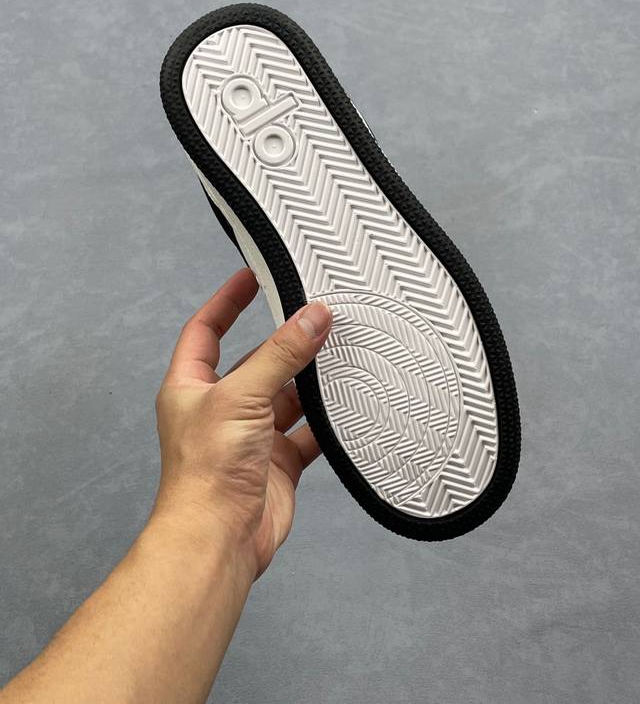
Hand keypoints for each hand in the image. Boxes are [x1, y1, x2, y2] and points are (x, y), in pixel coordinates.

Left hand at [153, 268, 331, 577]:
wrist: (219, 539)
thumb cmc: (207, 471)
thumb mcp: (241, 396)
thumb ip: (281, 355)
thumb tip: (312, 317)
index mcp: (192, 386)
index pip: (207, 330)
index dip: (227, 301)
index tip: (252, 276)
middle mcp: (220, 407)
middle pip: (256, 361)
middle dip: (285, 341)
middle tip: (317, 314)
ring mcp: (251, 435)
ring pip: (286, 395)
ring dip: (310, 379)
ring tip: (341, 351)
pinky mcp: (277, 460)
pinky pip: (308, 431)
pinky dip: (327, 419)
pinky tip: (347, 403)